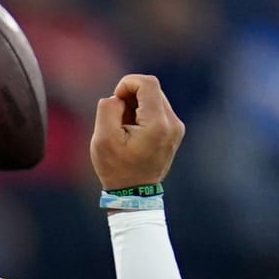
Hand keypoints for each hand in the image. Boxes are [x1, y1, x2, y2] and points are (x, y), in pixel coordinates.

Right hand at [90, 75, 183, 190]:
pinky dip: (143, 113)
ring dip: (136, 105)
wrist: (134, 194)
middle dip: (130, 96)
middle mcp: (173, 123)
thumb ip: (108, 109)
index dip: (127, 83)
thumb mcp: (102, 139)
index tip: (116, 100)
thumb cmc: (116, 168)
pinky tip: (133, 132)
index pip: (147, 83)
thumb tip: (118, 97)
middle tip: (118, 118)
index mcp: (157, 124)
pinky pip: (158, 110)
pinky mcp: (175, 131)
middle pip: (152, 89)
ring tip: (125, 127)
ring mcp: (176, 127)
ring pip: (155, 98)